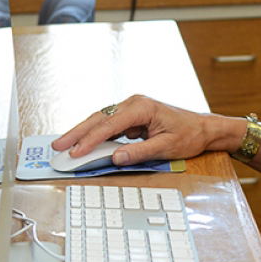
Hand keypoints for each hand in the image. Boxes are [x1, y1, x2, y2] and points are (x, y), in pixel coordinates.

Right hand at [52, 95, 220, 165]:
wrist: (203, 128)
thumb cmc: (189, 135)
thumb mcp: (166, 147)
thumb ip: (140, 153)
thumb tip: (115, 158)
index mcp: (143, 107)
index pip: (109, 125)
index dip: (90, 140)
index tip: (75, 152)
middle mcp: (135, 103)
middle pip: (99, 118)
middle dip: (77, 132)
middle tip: (57, 146)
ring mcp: (133, 108)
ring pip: (101, 120)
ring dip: (83, 132)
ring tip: (64, 145)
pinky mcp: (132, 116)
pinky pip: (109, 125)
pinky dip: (96, 134)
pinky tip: (84, 144)